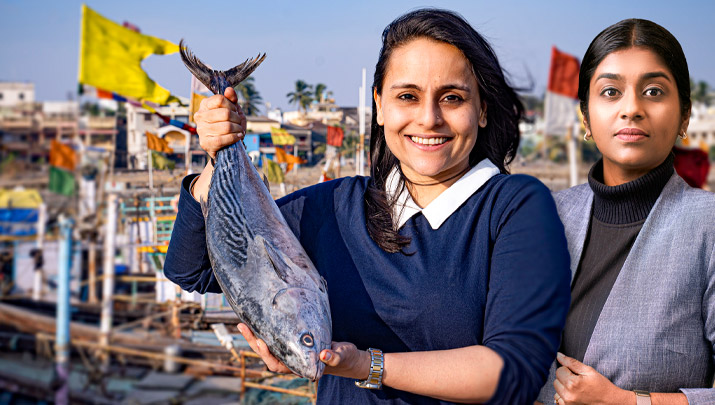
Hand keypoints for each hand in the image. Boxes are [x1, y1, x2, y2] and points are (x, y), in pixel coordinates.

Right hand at [194, 87, 246, 159]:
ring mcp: (201, 130)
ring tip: (239, 130)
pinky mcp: (205, 143)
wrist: (226, 144)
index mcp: (205, 104)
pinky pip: (222, 139)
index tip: (235, 111)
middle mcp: (200, 116)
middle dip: (237, 119)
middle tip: (238, 123)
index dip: (232, 105)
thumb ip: (231, 99)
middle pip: (225, 113)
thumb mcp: (233, 109)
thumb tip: (229, 90)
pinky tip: (238, 136)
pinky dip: (234, 138)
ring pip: (226, 127)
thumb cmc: (229, 123)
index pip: (220, 99)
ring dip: (237, 129)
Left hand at [238, 323, 370, 379]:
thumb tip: (324, 354)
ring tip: (243, 323)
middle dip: (254, 342)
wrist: (348, 356)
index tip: (262, 342)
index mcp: (300, 367)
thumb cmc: (345, 358)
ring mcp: (292, 352)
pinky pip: (276, 337)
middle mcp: (292, 361)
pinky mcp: (293, 342)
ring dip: (256, 336)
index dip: (268, 355)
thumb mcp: (342, 356)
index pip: (278, 364)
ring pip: (269, 346)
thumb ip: (333, 357)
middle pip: (268, 355)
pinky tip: (259, 320)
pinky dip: (266, 330)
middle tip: (243, 326)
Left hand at [553, 352, 632, 404]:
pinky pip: (558, 399)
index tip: (576, 373)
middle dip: (564, 378)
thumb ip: (572, 362)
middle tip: (577, 380)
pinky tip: (574, 395)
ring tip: (576, 388)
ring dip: (563, 387)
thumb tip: (558, 355)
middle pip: (556, 380)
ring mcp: (567, 403)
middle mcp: (568, 395)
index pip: (559, 370)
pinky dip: (563, 396)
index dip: (568, 369)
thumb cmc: (601, 386)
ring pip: (556, 389)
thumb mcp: (589, 371)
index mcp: (573, 383)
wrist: (610, 403)